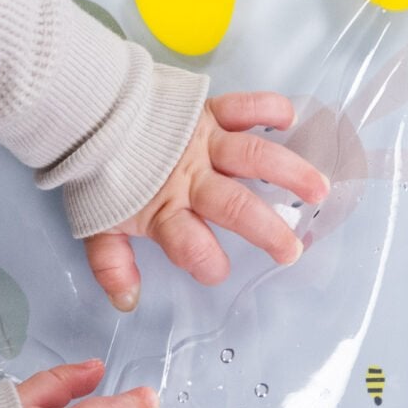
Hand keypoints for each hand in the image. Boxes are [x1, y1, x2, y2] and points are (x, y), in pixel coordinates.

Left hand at [85, 93, 329, 310]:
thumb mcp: (98, 223)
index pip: (190, 243)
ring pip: (253, 157)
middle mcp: (190, 178)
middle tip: (291, 250)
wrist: (88, 114)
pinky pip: (243, 106)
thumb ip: (112, 265)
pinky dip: (268, 107)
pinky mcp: (208, 112)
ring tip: (318, 190)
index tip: (219, 271)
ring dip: (288, 173)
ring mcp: (203, 142)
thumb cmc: (101, 172)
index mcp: (164, 210)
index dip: (206, 262)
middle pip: (234, 206)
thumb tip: (128, 301)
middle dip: (266, 231)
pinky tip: (291, 118)